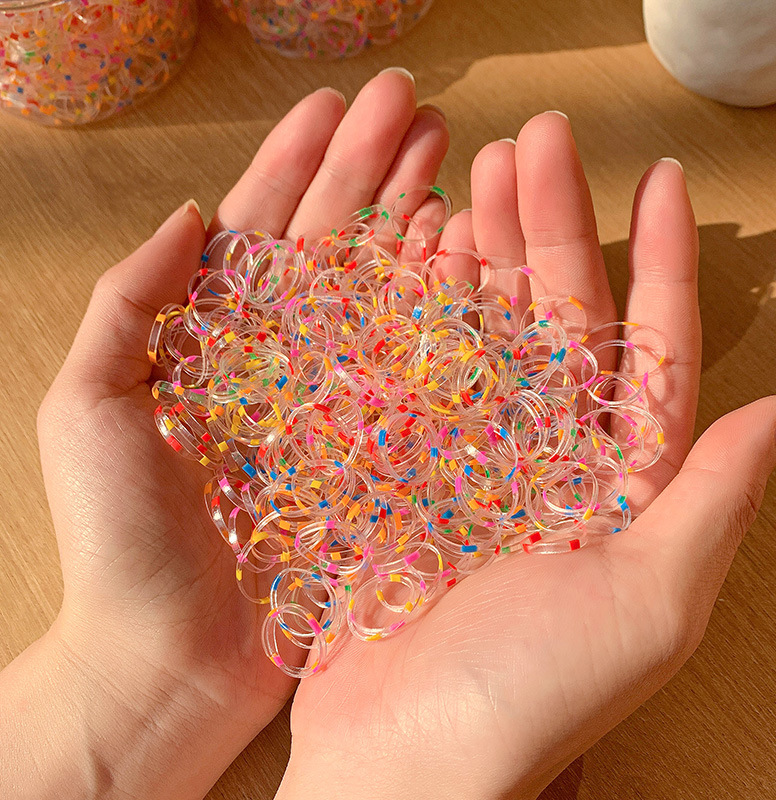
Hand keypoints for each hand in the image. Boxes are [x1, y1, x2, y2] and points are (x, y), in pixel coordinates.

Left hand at [0, 69, 448, 799]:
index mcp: (215, 339)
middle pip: (334, 247)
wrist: (170, 661)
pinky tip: (465, 258)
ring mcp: (337, 402)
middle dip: (371, 171)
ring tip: (452, 161)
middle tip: (416, 107)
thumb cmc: (120, 542)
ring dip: (413, 223)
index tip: (338, 102)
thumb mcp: (89, 408)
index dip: (300, 161)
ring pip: (382, 294)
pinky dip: (440, 310)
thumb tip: (191, 214)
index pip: (264, 230)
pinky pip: (415, 369)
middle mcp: (284, 359)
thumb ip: (132, 304)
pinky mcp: (377, 449)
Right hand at [276, 113, 775, 798]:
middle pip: (556, 320)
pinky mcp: (404, 467)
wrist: (403, 761)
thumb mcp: (647, 603)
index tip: (658, 180)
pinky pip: (414, 374)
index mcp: (618, 485)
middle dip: (551, 227)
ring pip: (482, 332)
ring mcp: (470, 457)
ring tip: (474, 179)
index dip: (657, 261)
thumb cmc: (531, 695)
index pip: (649, 350)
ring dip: (483, 254)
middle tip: (535, 143)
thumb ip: (711, 503)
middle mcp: (547, 459)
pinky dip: (415, 313)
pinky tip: (416, 256)